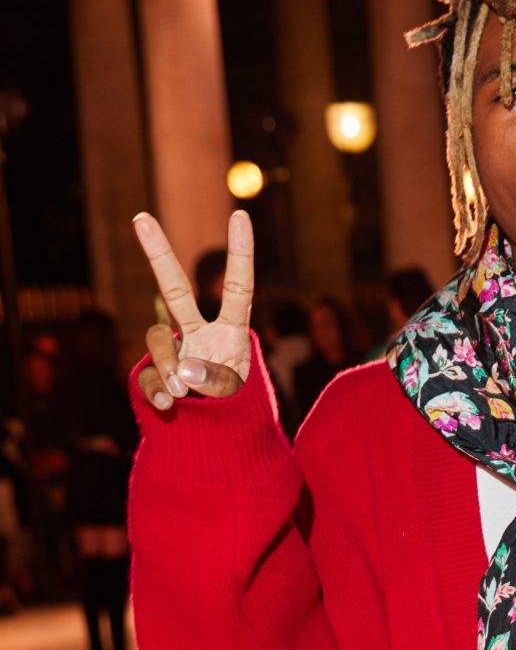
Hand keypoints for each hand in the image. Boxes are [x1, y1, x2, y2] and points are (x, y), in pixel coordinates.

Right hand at [132, 207, 252, 409]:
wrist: (216, 434)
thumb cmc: (234, 406)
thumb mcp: (235, 392)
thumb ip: (214, 380)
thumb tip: (184, 374)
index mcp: (231, 331)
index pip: (238, 288)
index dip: (240, 254)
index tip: (240, 215)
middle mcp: (199, 333)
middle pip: (175, 288)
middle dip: (158, 253)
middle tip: (141, 217)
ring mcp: (175, 351)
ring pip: (158, 339)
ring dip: (167, 364)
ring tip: (183, 393)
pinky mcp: (155, 373)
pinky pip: (146, 375)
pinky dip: (156, 390)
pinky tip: (169, 404)